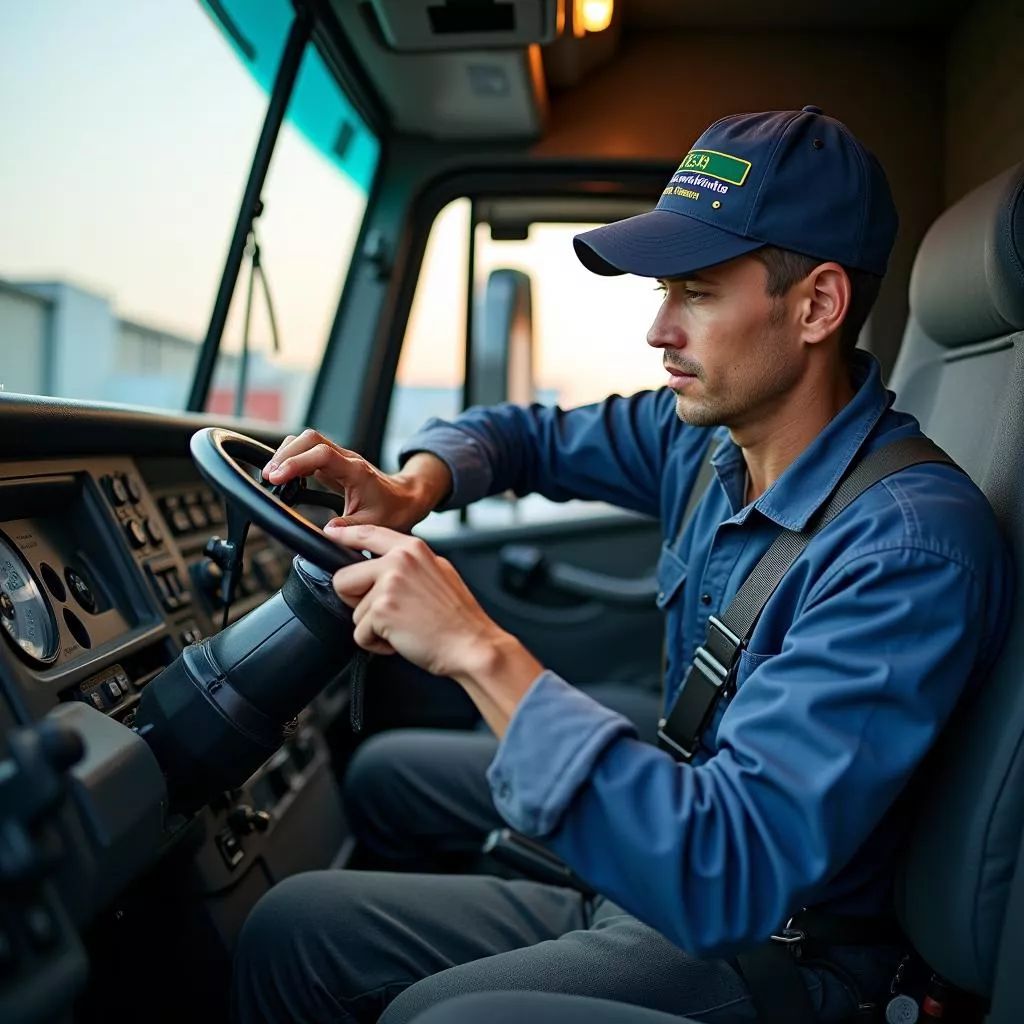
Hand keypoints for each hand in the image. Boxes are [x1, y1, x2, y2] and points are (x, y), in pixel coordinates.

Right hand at [262, 429, 449, 531]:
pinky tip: (285, 474)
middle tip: (270, 476)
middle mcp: (347, 459)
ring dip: (287, 453)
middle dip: (286, 454)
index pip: (321, 455)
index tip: (277, 477)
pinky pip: (309, 450)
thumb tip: (327, 532)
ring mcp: (340, 458)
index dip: (296, 463)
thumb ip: (349, 528)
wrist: (406, 498)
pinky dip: (293, 457)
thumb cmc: (392, 510)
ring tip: (273, 475)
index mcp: (356, 471)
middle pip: (310, 439)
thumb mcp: (372, 524)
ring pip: (308, 440)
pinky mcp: (334, 462)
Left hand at [328, 524, 544, 735]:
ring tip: (405, 627)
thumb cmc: (459, 618)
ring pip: (354, 611)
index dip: (344, 536)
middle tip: (388, 613)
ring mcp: (389, 584)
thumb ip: (410, 564)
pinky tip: (402, 640)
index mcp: (413, 549)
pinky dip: (376, 644)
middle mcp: (399, 561)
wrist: (473, 644)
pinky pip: (360, 633)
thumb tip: (384, 566)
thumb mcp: (438, 573)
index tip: (330, 532)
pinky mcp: (382, 610)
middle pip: (345, 578)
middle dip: (357, 602)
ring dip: (374, 627)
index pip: (368, 534)